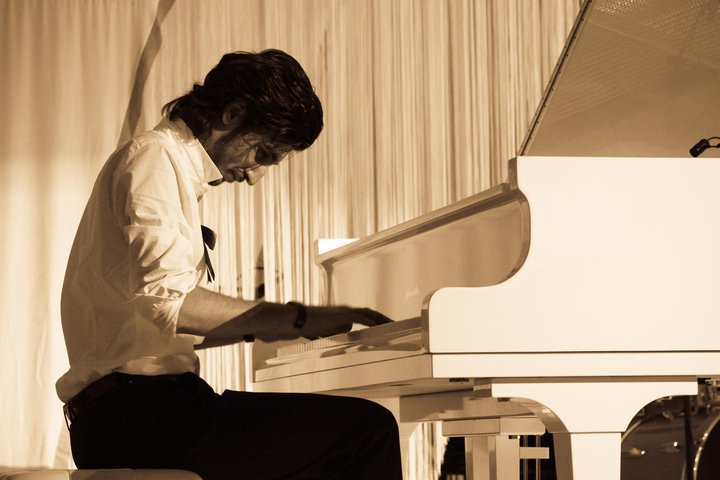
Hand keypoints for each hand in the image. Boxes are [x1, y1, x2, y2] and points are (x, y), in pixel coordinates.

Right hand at [248, 303, 391, 341]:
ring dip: (384, 320)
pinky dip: (375, 322)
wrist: (293, 320)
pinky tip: (383, 327)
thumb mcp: (323, 331)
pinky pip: (363, 318)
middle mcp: (346, 311)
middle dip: (385, 320)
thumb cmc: (304, 326)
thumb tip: (344, 332)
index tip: (388, 328)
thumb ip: (334, 330)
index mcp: (342, 315)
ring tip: (396, 327)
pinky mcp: (342, 315)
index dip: (377, 321)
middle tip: (399, 326)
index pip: (364, 317)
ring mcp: (345, 311)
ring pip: (370, 314)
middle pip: (371, 313)